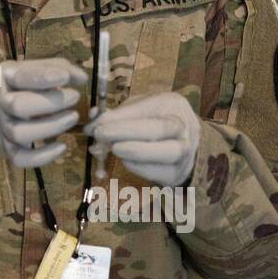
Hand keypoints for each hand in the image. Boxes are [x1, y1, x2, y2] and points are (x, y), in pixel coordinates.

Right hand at [0, 58, 86, 171]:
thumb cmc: (12, 88)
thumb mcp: (26, 69)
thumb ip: (55, 68)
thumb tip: (82, 78)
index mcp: (6, 79)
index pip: (21, 77)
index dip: (43, 77)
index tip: (64, 77)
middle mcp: (0, 103)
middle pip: (19, 106)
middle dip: (50, 103)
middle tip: (74, 97)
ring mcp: (3, 128)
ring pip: (21, 133)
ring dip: (51, 126)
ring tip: (72, 117)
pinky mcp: (8, 149)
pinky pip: (22, 159)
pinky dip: (43, 156)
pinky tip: (62, 146)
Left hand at [83, 92, 199, 186]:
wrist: (183, 144)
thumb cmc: (154, 121)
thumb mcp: (137, 109)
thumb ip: (116, 113)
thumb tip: (93, 116)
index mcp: (172, 104)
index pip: (144, 109)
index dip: (117, 118)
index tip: (95, 124)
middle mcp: (183, 127)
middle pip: (157, 129)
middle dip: (123, 132)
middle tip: (99, 135)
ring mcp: (184, 152)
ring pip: (162, 152)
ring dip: (131, 151)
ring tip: (112, 148)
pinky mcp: (176, 174)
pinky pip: (155, 172)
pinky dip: (135, 166)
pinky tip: (123, 159)